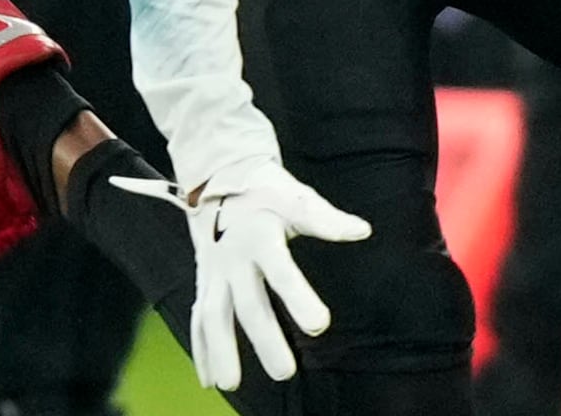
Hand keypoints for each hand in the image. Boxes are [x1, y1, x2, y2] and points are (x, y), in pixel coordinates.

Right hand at [124, 163, 370, 391]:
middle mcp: (233, 257)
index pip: (280, 269)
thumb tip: (361, 229)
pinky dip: (201, 348)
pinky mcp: (205, 281)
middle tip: (285, 372)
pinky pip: (199, 317)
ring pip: (215, 315)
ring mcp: (214, 272)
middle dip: (265, 338)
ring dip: (222, 350)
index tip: (319, 326)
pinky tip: (208, 379)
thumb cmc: (265, 190)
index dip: (298, 296)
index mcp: (259, 235)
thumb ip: (325, 218)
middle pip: (248, 303)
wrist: (216, 175)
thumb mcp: (294, 197)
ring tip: (231, 384)